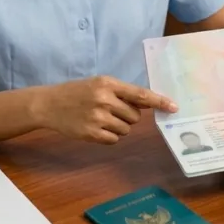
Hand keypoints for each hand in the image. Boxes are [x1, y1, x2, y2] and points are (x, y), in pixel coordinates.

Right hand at [35, 76, 177, 144]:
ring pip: (126, 129)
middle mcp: (104, 99)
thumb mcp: (98, 84)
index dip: (159, 101)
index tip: (174, 107)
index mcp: (108, 84)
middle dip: (127, 116)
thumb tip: (148, 103)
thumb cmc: (77, 92)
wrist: (49, 104)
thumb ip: (122, 93)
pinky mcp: (92, 134)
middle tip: (110, 111)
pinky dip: (109, 136)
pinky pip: (114, 140)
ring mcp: (98, 118)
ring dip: (118, 127)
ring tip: (100, 118)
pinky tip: (95, 128)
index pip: (140, 94)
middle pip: (135, 116)